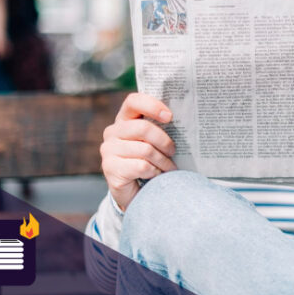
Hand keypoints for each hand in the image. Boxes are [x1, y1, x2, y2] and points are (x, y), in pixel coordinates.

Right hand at [100, 93, 176, 210]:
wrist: (135, 193)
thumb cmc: (149, 162)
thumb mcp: (153, 142)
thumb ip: (160, 128)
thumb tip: (184, 119)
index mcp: (124, 120)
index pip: (133, 101)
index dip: (152, 106)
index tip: (170, 117)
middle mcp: (112, 132)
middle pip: (143, 128)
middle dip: (164, 141)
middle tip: (173, 151)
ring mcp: (108, 150)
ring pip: (145, 150)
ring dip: (163, 161)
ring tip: (169, 168)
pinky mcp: (110, 168)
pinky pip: (142, 166)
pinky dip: (155, 172)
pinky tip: (156, 175)